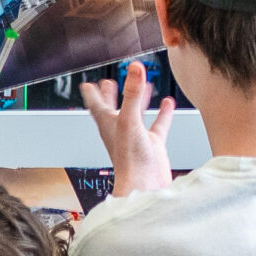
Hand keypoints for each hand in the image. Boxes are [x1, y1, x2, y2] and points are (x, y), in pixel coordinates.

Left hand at [79, 63, 173, 197]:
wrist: (145, 186)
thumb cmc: (130, 160)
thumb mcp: (130, 120)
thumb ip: (133, 93)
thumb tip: (136, 68)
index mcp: (108, 124)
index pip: (96, 105)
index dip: (92, 93)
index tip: (88, 83)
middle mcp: (121, 130)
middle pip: (113, 108)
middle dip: (111, 95)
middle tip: (109, 82)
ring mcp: (137, 137)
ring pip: (136, 113)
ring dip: (138, 99)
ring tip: (143, 85)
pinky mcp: (152, 144)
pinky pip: (158, 124)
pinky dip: (163, 113)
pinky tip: (167, 103)